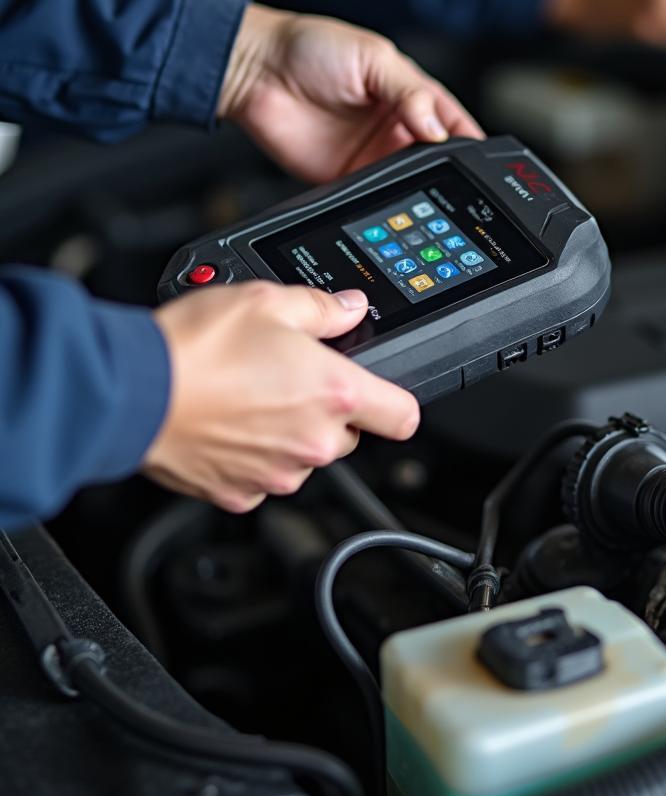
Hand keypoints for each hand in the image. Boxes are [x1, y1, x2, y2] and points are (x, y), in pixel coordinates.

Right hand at [145, 283, 418, 513]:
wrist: (131, 394)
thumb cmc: (196, 349)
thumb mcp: (269, 302)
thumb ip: (322, 308)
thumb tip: (348, 307)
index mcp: (334, 393)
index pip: (403, 416)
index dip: (396, 402)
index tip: (383, 395)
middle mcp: (314, 442)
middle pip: (347, 432)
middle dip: (327, 408)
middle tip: (287, 377)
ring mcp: (277, 473)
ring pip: (304, 454)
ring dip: (288, 432)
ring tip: (248, 395)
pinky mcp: (240, 494)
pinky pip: (263, 475)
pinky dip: (252, 455)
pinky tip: (227, 423)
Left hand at [217, 5, 483, 183]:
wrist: (254, 71)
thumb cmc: (309, 48)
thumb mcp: (372, 58)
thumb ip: (410, 92)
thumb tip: (437, 127)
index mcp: (410, 95)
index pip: (451, 122)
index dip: (467, 139)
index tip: (480, 158)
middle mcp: (395, 127)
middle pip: (434, 158)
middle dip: (445, 170)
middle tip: (453, 179)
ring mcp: (371, 154)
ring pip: (407, 181)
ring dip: (417, 189)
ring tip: (424, 190)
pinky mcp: (344, 176)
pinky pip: (371, 196)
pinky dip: (383, 202)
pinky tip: (390, 199)